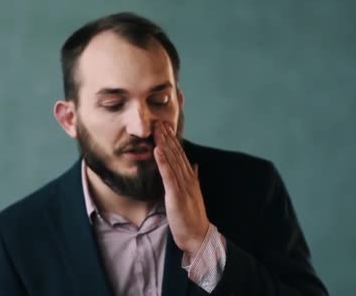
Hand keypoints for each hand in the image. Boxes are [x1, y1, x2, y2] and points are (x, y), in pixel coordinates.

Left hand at [153, 121, 209, 256]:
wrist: (197, 235)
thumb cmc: (193, 216)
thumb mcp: (193, 194)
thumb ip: (193, 177)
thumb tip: (194, 164)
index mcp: (190, 177)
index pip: (180, 154)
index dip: (173, 139)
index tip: (165, 125)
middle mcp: (187, 178)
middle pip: (176, 153)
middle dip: (167, 136)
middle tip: (159, 120)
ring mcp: (183, 185)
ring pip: (172, 160)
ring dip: (165, 143)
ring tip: (157, 129)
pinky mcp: (176, 194)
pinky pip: (168, 175)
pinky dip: (163, 161)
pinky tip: (158, 150)